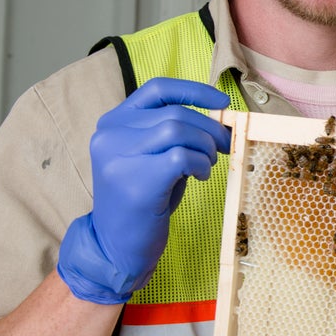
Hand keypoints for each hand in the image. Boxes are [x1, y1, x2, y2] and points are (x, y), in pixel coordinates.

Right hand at [57, 77, 230, 303]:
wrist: (116, 246)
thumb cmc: (143, 201)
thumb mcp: (153, 157)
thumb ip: (174, 134)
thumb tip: (220, 120)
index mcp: (113, 122)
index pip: (157, 89)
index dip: (194, 91)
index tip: (223, 102)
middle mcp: (110, 134)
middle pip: (175, 113)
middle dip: (210, 128)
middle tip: (225, 147)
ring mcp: (118, 156)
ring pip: (178, 130)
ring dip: (204, 147)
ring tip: (206, 165)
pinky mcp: (135, 179)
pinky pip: (181, 156)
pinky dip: (199, 164)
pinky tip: (199, 177)